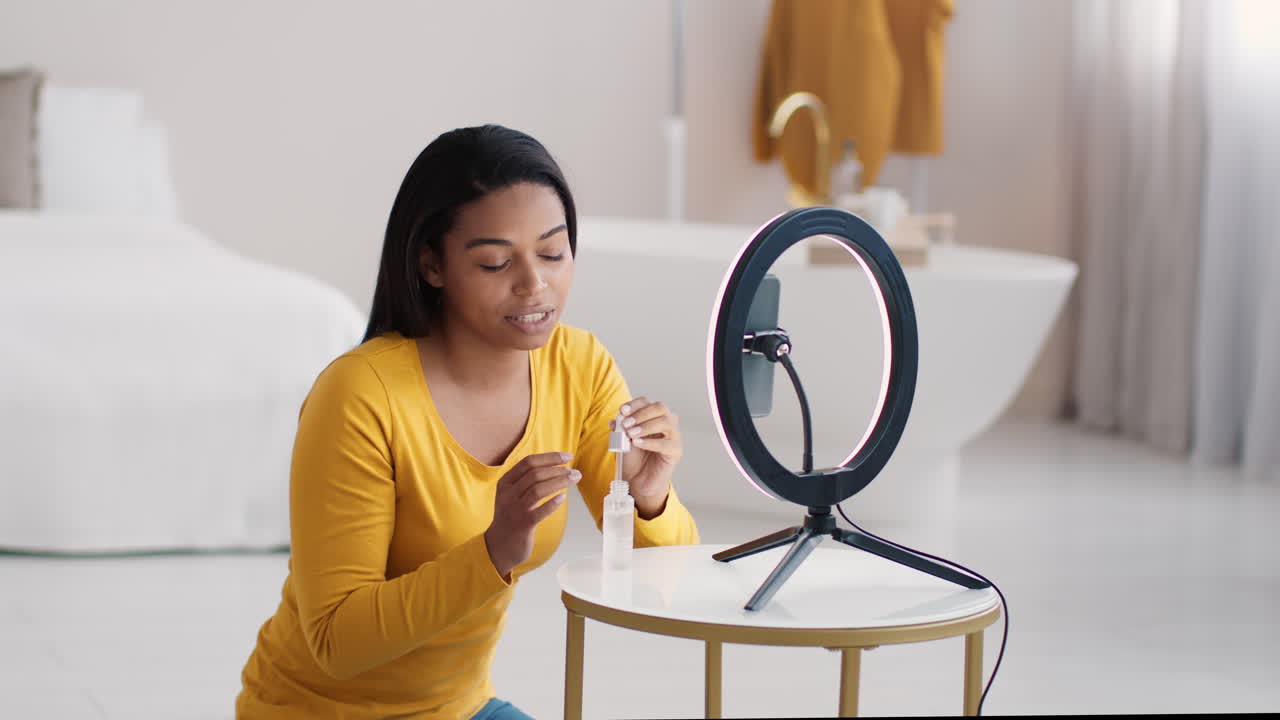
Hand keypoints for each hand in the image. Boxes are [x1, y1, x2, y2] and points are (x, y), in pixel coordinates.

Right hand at [484, 452, 578, 579]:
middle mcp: (508, 494)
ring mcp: (514, 510)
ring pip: (538, 489)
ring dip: (560, 482)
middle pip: (535, 474)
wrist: (497, 546)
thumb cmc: (511, 517)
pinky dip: (553, 503)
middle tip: (574, 471)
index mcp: (505, 482)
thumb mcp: (511, 495)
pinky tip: (564, 497)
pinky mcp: (522, 525)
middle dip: (558, 469)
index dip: (550, 457)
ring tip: (574, 479)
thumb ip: (526, 481)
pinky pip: (540, 511)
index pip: (528, 462)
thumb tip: (554, 466)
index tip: (567, 457)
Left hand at [613, 397, 681, 517]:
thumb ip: (620, 429)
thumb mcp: (621, 440)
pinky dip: (650, 442)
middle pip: (660, 408)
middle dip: (641, 414)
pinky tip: (638, 443)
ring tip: (631, 434)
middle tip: (626, 424)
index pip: (647, 402)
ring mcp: (674, 436)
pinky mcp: (676, 451)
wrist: (637, 480)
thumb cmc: (632, 458)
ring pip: (667, 422)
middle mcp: (666, 423)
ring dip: (647, 426)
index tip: (622, 411)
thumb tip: (615, 420)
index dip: (635, 404)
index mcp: (653, 416)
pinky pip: (666, 444)